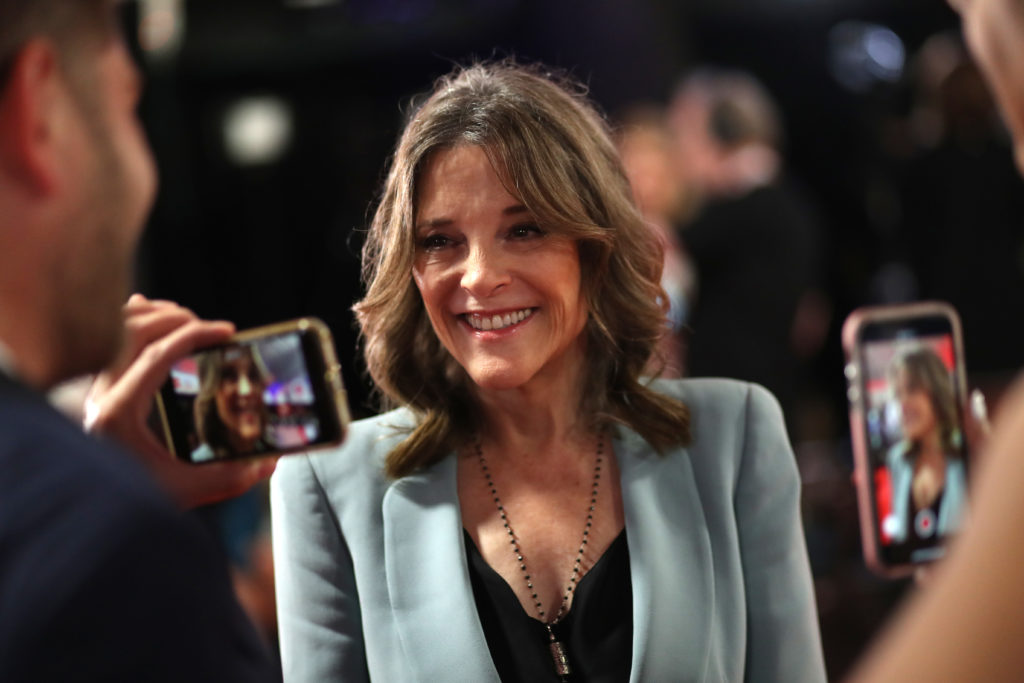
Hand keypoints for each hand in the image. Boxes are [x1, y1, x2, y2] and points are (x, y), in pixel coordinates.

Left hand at [85, 294, 277, 508]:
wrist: (79, 520)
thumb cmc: (122, 508)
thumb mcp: (182, 493)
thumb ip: (228, 478)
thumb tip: (268, 464)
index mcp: (118, 413)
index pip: (158, 354)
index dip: (197, 335)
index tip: (227, 332)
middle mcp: (97, 396)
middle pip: (133, 330)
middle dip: (177, 318)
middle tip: (210, 327)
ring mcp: (89, 392)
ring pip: (111, 330)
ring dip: (152, 316)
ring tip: (185, 318)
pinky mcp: (91, 394)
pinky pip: (103, 342)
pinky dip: (127, 323)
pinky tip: (146, 312)